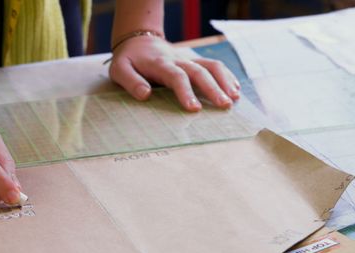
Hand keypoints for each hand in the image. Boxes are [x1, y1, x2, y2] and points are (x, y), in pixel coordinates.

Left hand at [108, 35, 240, 110]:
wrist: (139, 41)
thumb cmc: (129, 60)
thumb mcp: (119, 69)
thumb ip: (131, 81)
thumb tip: (145, 95)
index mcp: (160, 64)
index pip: (176, 77)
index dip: (186, 92)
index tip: (194, 109)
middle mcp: (178, 60)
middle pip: (200, 71)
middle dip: (213, 88)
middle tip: (224, 105)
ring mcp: (189, 59)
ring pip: (211, 65)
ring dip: (225, 81)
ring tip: (234, 99)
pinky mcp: (195, 61)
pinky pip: (214, 65)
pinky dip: (227, 76)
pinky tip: (235, 89)